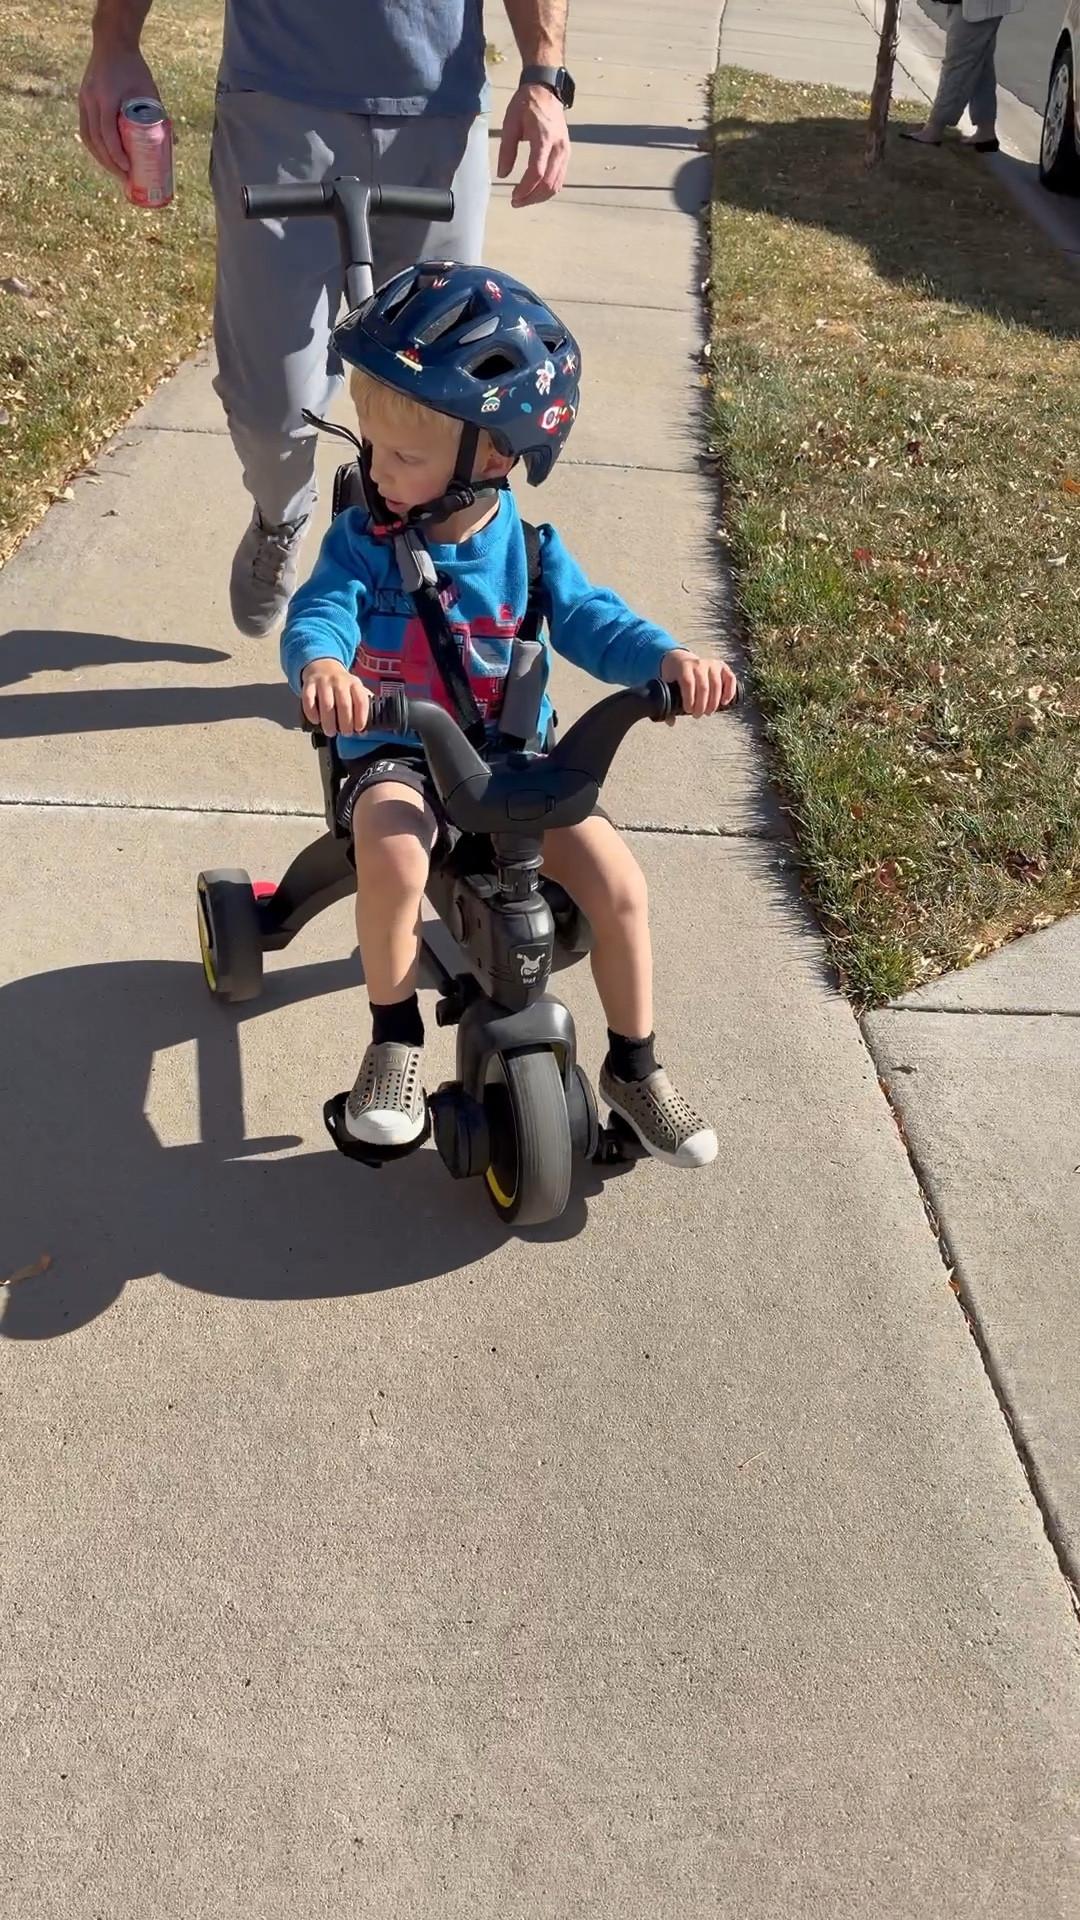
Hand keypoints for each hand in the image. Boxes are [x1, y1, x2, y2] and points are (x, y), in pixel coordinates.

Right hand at [79, 41, 163, 179]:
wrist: (112, 44)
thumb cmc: (135, 68)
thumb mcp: (150, 91)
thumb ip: (159, 116)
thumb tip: (175, 144)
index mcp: (107, 97)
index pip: (107, 133)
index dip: (116, 154)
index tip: (127, 168)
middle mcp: (91, 100)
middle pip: (96, 140)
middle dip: (109, 163)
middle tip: (124, 178)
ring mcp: (84, 100)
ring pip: (88, 137)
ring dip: (100, 158)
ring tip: (115, 172)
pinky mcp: (83, 101)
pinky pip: (85, 129)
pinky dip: (94, 146)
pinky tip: (104, 157)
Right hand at [300, 660, 370, 736]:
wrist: (323, 667)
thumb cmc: (342, 686)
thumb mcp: (355, 690)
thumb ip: (361, 707)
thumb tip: (363, 731)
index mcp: (354, 684)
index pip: (361, 701)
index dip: (361, 717)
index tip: (359, 729)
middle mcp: (340, 681)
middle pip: (344, 704)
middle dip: (345, 723)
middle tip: (345, 733)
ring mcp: (324, 682)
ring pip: (327, 704)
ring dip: (329, 722)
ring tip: (330, 732)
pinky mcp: (309, 684)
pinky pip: (308, 700)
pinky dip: (311, 713)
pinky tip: (315, 721)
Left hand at [497, 84, 569, 206]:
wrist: (545, 89)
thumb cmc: (526, 104)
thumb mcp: (510, 123)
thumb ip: (506, 150)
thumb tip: (502, 175)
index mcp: (544, 138)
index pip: (537, 172)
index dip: (525, 189)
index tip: (513, 197)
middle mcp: (559, 147)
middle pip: (548, 184)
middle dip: (531, 198)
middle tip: (515, 202)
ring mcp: (565, 151)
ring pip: (556, 185)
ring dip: (540, 197)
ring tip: (524, 199)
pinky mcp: (566, 154)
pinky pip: (559, 178)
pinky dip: (547, 189)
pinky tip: (534, 191)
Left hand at [660, 649, 738, 721]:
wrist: (681, 660)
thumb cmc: (675, 676)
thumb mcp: (667, 685)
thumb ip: (668, 702)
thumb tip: (671, 722)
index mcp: (684, 667)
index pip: (688, 683)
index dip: (689, 700)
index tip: (688, 711)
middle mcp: (699, 663)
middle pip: (703, 687)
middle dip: (701, 705)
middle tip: (697, 715)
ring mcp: (713, 664)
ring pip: (717, 685)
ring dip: (714, 703)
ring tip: (708, 713)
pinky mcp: (723, 667)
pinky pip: (730, 679)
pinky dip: (729, 692)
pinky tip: (724, 703)